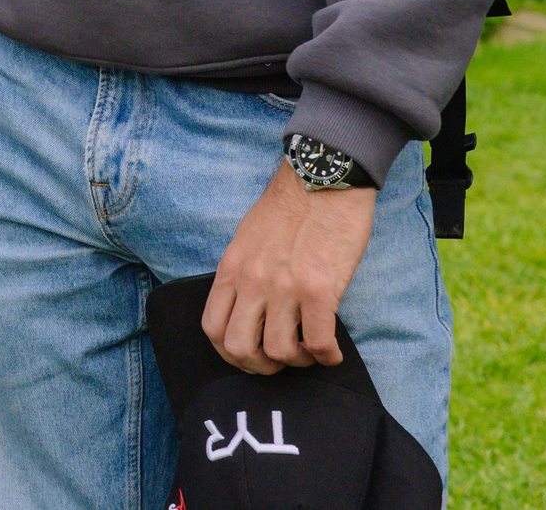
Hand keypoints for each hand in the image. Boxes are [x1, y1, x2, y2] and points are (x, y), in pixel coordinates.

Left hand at [202, 161, 377, 372]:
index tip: (249, 355)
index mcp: (232, 268)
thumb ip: (243, 272)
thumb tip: (249, 307)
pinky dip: (327, 357)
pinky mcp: (320, 290)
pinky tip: (333, 352)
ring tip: (310, 351)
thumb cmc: (290, 206)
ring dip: (298, 361)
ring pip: (280, 352)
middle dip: (260, 366)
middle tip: (280, 361)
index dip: (229, 353)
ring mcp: (284, 288)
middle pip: (239, 348)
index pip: (212, 327)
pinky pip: (319, 344)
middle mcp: (252, 282)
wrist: (323, 178)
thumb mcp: (248, 238)